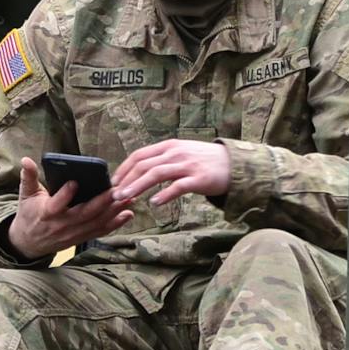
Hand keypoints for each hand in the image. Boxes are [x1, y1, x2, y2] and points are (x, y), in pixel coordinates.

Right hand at [5, 156, 132, 259]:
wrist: (29, 243)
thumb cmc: (29, 214)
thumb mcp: (26, 195)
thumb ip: (28, 177)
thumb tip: (25, 160)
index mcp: (47, 213)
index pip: (56, 205)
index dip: (65, 195)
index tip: (74, 182)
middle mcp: (62, 225)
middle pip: (84, 214)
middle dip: (102, 202)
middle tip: (116, 189)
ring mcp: (73, 233)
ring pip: (96, 223)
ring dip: (114, 211)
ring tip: (128, 197)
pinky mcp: (81, 238)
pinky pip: (100, 231)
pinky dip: (115, 224)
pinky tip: (128, 213)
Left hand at [111, 139, 230, 206]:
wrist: (234, 164)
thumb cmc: (205, 161)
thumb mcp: (182, 152)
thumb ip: (163, 159)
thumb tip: (140, 171)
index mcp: (169, 146)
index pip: (139, 155)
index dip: (124, 169)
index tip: (113, 182)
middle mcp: (176, 153)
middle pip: (144, 164)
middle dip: (126, 180)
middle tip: (114, 194)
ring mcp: (187, 165)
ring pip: (156, 174)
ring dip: (138, 186)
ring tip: (126, 198)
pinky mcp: (198, 179)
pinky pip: (178, 186)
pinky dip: (164, 195)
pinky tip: (154, 203)